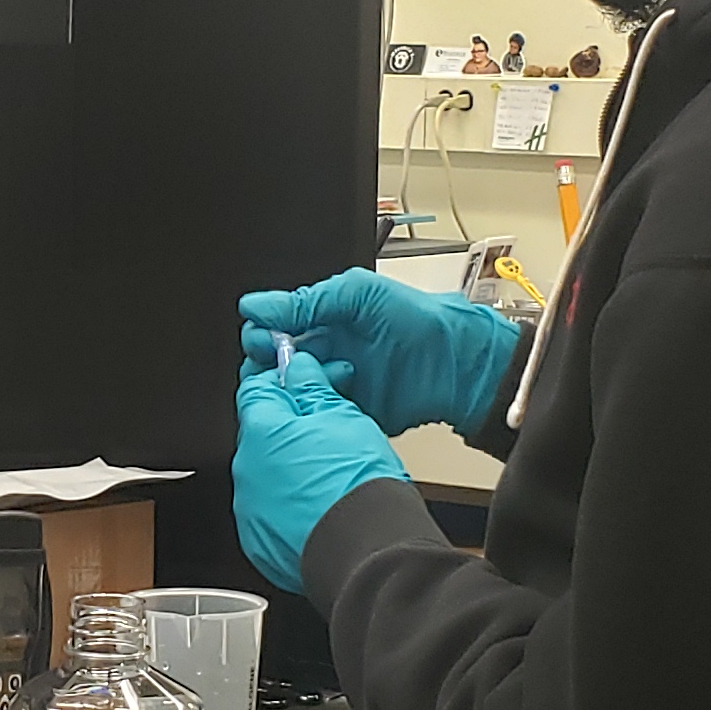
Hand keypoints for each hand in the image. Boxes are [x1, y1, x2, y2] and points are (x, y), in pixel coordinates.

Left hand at [232, 357, 411, 591]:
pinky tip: (323, 506)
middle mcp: (246, 471)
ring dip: (291, 469)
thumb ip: (312, 387)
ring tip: (333, 475)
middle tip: (329, 428)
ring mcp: (251, 511)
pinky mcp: (261, 544)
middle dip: (291, 427)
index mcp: (260, 432)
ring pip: (268, 476)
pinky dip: (292, 507)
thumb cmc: (359, 485)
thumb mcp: (343, 417)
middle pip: (262, 434)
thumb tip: (299, 367)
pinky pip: (272, 514)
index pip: (255, 389)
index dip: (280, 379)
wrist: (368, 551)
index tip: (300, 378)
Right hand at [238, 268, 524, 436]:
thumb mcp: (358, 294)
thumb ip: (307, 300)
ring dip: (292, 386)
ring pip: (290, 391)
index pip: (272, 327)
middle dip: (268, 362)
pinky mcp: (345, 412)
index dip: (261, 333)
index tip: (261, 338)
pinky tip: (322, 400)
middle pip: (273, 362)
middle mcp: (323, 351)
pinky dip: (311, 410)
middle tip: (279, 362)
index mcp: (322, 319)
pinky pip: (314, 415)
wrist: (456, 363)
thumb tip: (254, 305)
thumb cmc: (417, 320)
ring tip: (315, 377)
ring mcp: (333, 383)